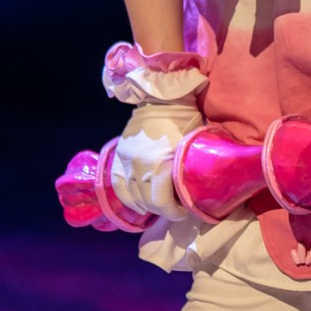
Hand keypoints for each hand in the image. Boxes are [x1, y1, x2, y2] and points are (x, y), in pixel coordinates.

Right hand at [109, 101, 202, 220]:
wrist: (163, 97)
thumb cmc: (186, 121)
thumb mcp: (193, 147)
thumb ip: (189, 172)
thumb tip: (192, 194)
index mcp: (160, 164)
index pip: (161, 203)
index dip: (173, 213)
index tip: (184, 211)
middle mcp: (139, 165)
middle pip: (146, 202)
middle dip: (161, 209)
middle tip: (173, 207)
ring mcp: (126, 160)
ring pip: (130, 196)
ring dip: (144, 204)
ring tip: (157, 203)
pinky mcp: (119, 154)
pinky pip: (117, 183)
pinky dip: (126, 196)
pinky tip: (136, 201)